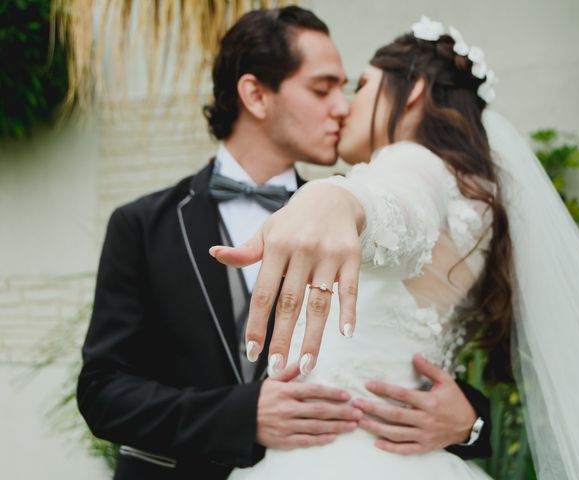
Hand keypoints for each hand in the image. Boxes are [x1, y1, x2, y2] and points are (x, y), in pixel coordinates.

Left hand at [210, 183, 363, 374]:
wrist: (331, 198)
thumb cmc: (293, 222)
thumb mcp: (267, 231)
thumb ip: (246, 251)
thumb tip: (215, 253)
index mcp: (276, 246)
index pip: (263, 294)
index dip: (257, 325)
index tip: (252, 353)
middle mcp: (301, 250)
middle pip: (290, 303)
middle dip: (282, 339)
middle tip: (276, 367)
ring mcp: (328, 254)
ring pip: (319, 303)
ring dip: (313, 337)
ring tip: (306, 364)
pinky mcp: (351, 256)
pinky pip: (350, 289)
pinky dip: (349, 311)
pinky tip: (345, 334)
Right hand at [257, 362, 362, 448]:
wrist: (238, 418)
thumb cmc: (258, 398)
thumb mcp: (272, 380)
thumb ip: (290, 372)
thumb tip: (305, 361)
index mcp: (286, 392)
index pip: (314, 391)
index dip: (332, 393)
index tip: (347, 395)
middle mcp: (287, 409)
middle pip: (320, 410)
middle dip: (341, 412)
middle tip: (357, 413)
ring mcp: (286, 426)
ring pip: (316, 426)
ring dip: (336, 426)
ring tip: (351, 426)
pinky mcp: (283, 440)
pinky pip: (305, 440)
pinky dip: (320, 440)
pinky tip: (333, 437)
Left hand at [353, 354, 476, 454]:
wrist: (470, 425)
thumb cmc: (455, 400)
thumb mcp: (446, 381)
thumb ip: (429, 369)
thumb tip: (415, 355)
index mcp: (430, 402)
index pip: (402, 395)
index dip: (385, 389)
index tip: (369, 384)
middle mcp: (426, 420)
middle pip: (395, 415)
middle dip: (373, 409)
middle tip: (356, 404)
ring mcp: (424, 435)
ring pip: (396, 433)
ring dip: (376, 428)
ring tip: (360, 421)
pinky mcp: (425, 446)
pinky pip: (405, 449)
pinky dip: (391, 448)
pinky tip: (376, 443)